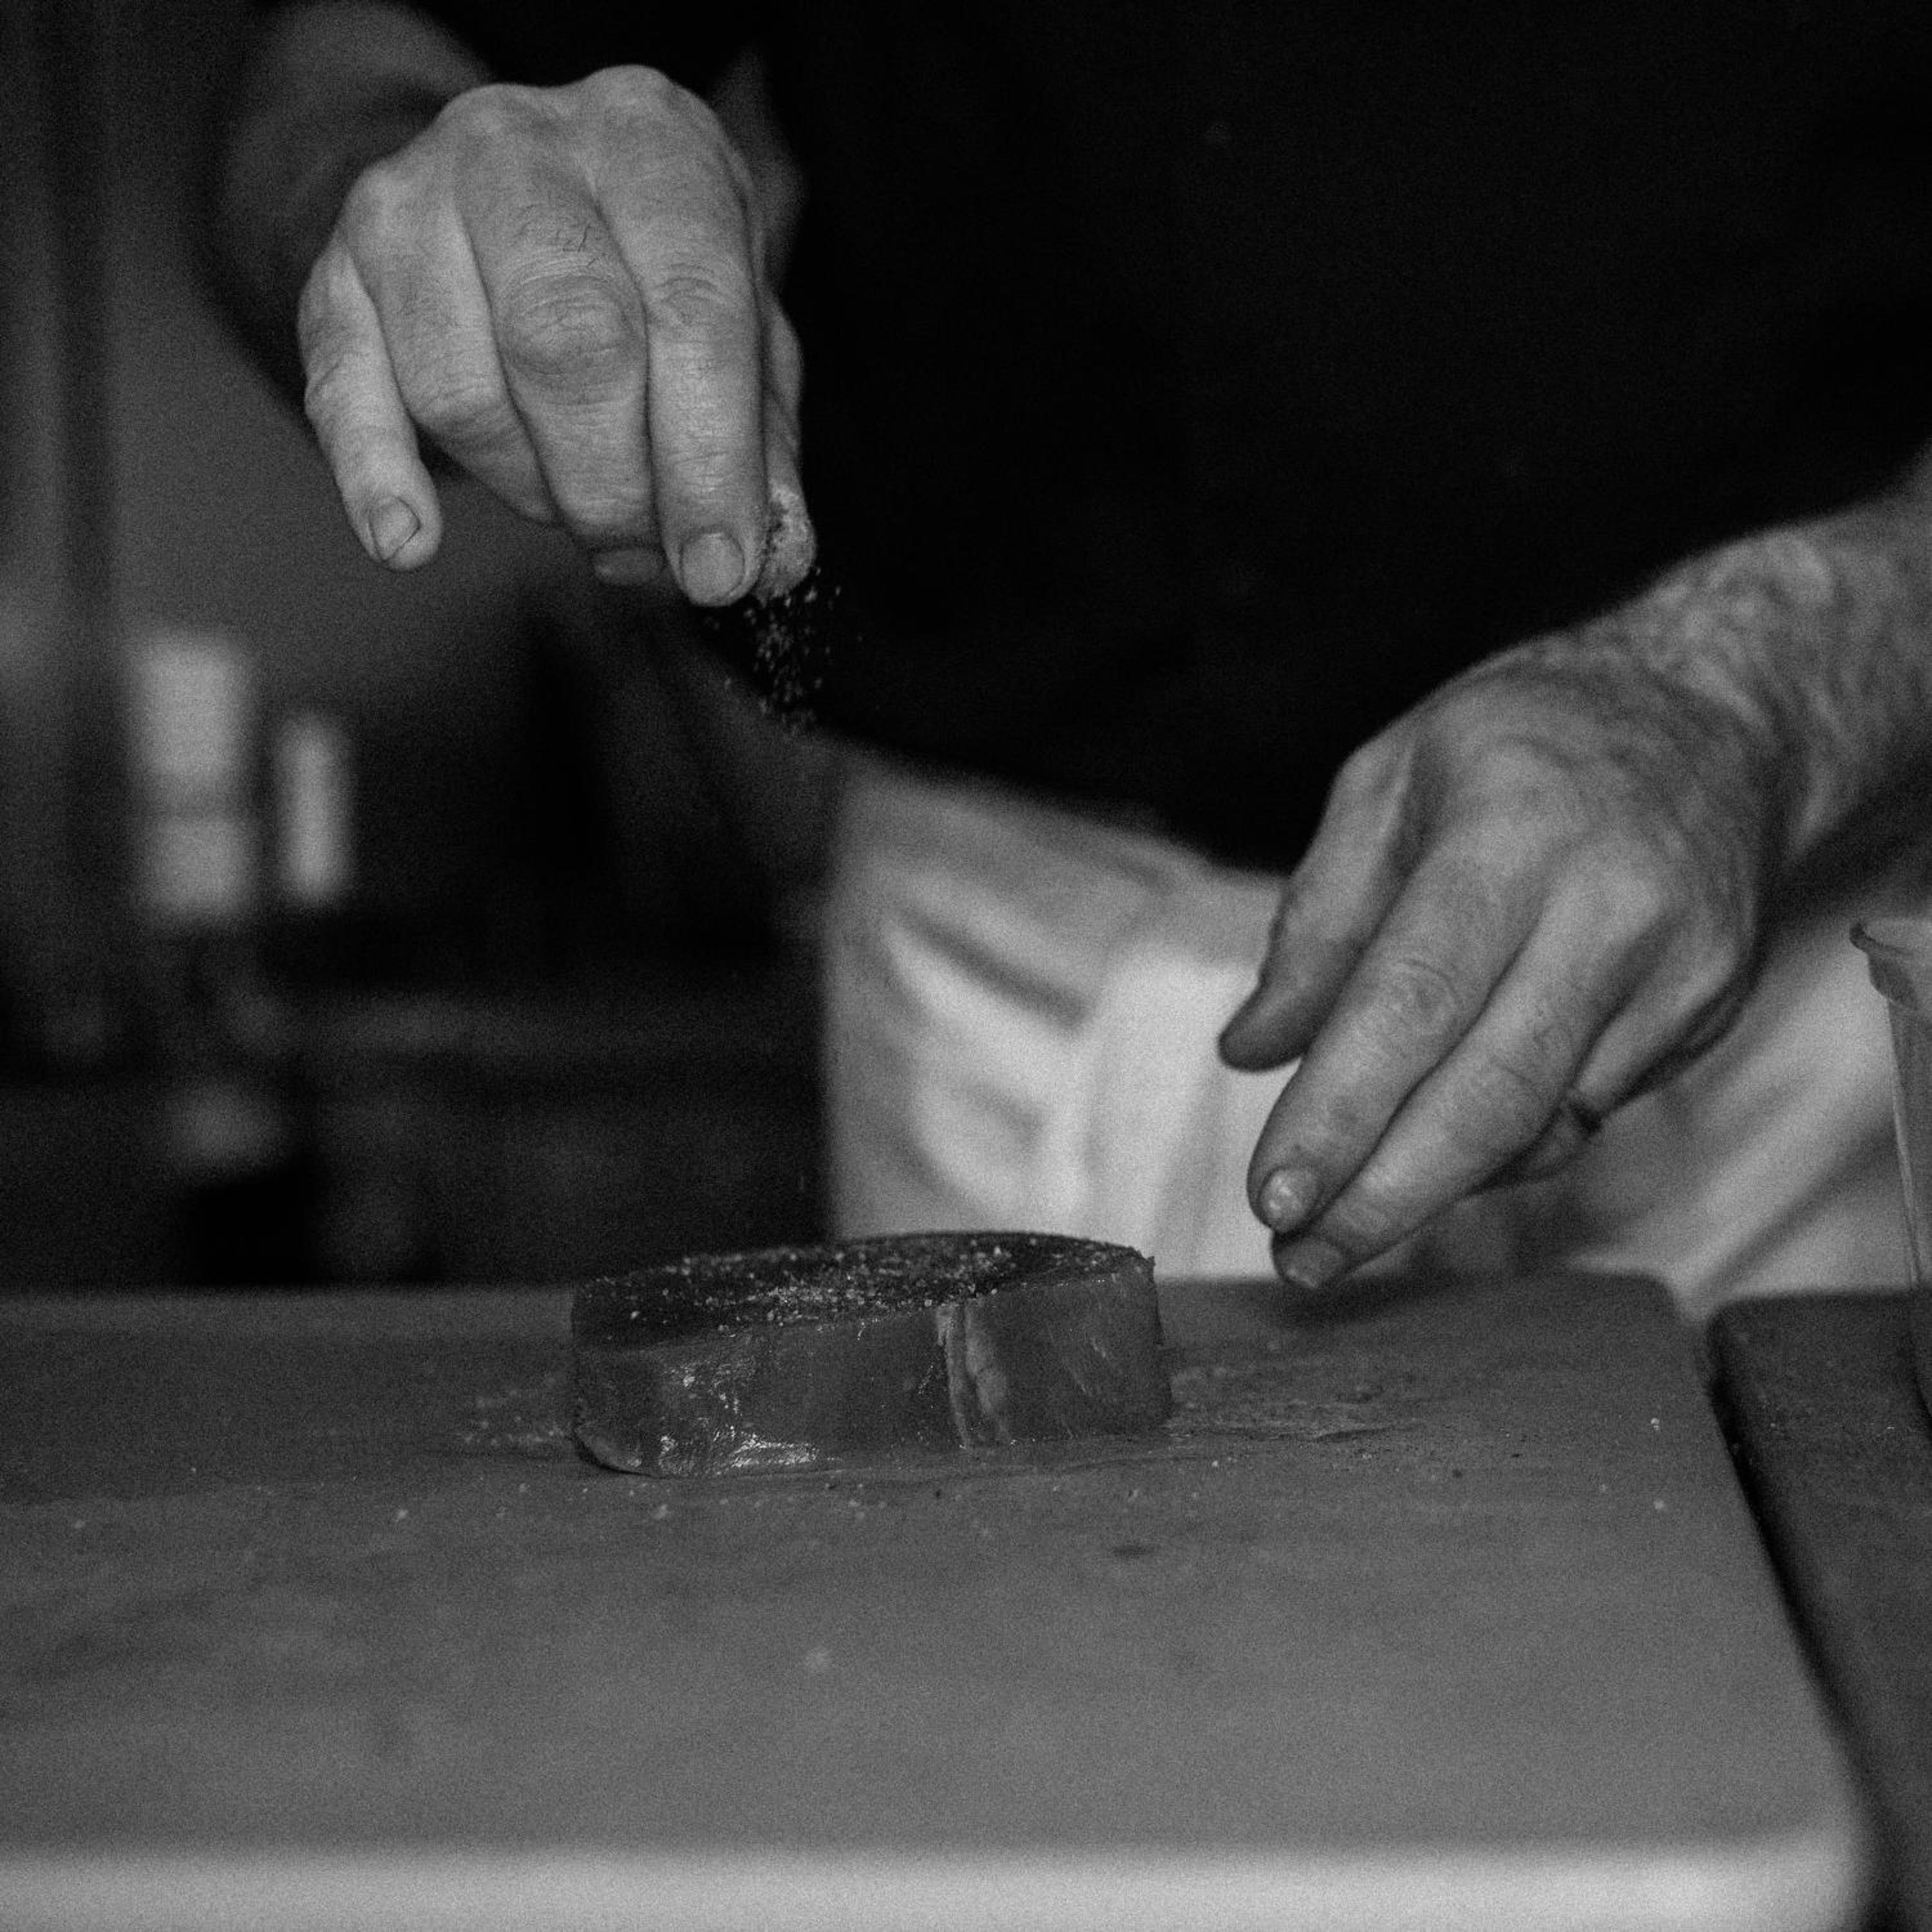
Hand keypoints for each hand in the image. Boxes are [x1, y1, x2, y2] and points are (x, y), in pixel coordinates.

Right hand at [295, 65, 812, 600]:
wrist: (501, 197)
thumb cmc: (644, 275)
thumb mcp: (735, 334)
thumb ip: (760, 445)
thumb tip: (774, 557)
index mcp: (653, 145)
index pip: (690, 307)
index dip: (709, 460)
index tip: (718, 568)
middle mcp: (522, 146)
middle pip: (569, 342)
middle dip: (614, 486)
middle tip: (640, 553)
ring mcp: (410, 201)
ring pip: (464, 389)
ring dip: (530, 489)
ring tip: (571, 498)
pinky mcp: (334, 273)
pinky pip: (345, 392)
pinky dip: (378, 480)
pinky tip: (411, 542)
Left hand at [1218, 637, 1784, 1291]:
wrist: (1723, 715)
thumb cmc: (1529, 739)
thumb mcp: (1391, 778)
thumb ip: (1317, 919)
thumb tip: (1253, 1051)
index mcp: (1513, 838)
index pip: (1413, 1005)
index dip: (1341, 1113)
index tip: (1273, 1194)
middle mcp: (1609, 916)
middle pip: (1487, 1098)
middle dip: (1382, 1198)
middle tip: (1297, 1260)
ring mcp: (1675, 978)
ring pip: (1541, 1127)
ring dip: (1432, 1195)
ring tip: (1338, 1233)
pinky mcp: (1705, 1020)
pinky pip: (1584, 1116)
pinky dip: (1498, 1153)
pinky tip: (1433, 1162)